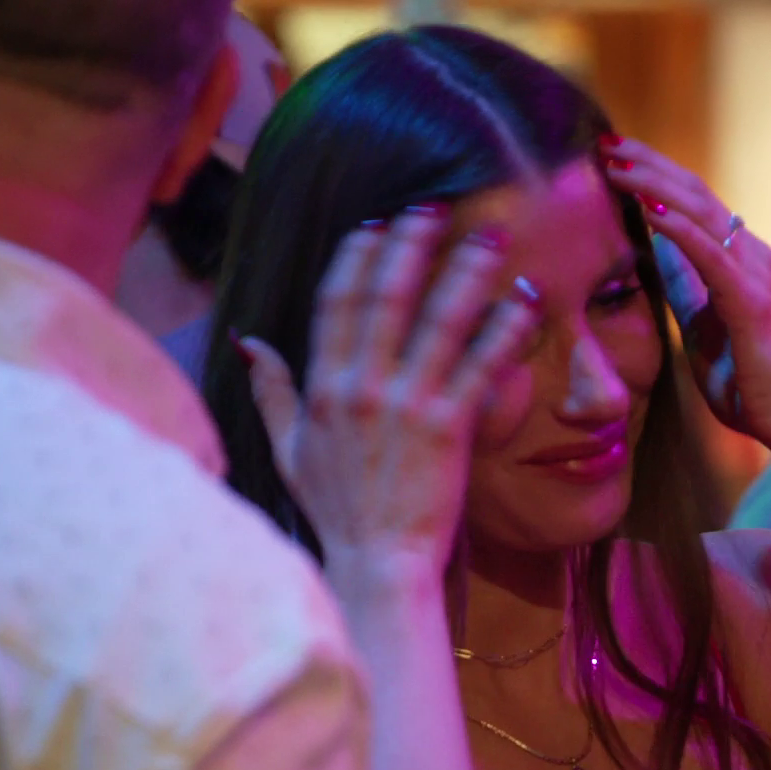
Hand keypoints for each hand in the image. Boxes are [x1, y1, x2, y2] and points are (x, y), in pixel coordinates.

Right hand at [238, 208, 541, 577]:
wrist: (376, 562)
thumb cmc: (336, 511)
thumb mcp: (289, 450)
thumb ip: (272, 391)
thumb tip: (247, 341)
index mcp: (324, 387)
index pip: (337, 302)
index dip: (360, 256)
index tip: (380, 223)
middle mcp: (362, 387)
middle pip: (388, 296)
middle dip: (413, 244)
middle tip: (438, 206)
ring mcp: (406, 405)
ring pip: (439, 320)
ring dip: (467, 271)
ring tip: (492, 238)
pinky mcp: (448, 429)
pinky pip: (479, 366)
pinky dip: (503, 329)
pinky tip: (523, 301)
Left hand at [600, 136, 770, 455]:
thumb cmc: (749, 380)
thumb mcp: (701, 326)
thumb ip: (684, 288)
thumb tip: (658, 255)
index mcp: (737, 259)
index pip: (692, 203)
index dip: (652, 176)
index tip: (612, 158)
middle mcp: (749, 254)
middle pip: (694, 192)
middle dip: (647, 165)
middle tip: (605, 143)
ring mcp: (753, 273)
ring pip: (701, 211)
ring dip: (653, 185)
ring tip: (615, 165)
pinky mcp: (751, 299)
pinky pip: (710, 254)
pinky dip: (679, 229)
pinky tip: (649, 210)